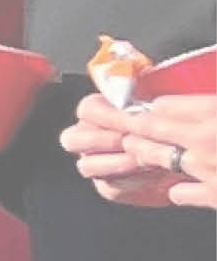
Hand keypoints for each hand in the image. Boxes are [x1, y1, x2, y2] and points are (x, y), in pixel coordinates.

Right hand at [69, 94, 216, 209]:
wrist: (186, 153)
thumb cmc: (172, 125)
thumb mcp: (158, 100)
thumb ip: (141, 87)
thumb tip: (136, 74)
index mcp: (100, 113)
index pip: (87, 110)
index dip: (105, 116)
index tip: (129, 119)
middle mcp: (91, 138)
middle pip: (73, 139)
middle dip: (99, 141)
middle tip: (124, 140)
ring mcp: (97, 162)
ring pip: (87, 165)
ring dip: (115, 163)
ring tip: (142, 159)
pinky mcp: (110, 186)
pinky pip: (108, 186)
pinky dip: (129, 182)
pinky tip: (149, 175)